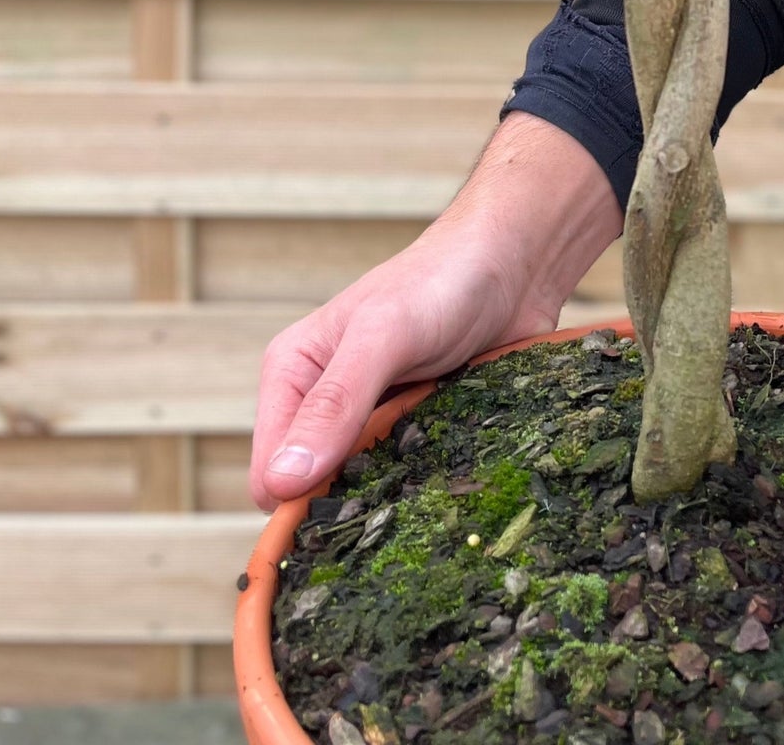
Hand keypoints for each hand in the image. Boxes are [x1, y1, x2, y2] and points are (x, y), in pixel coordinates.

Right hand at [248, 111, 621, 510]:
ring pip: (365, 493)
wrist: (514, 262)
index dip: (299, 506)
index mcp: (293, 375)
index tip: (349, 521)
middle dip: (351, 504)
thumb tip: (281, 481)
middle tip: (402, 495)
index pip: (270, 474)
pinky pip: (411, 480)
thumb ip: (335, 403)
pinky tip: (455, 469)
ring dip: (395, 496)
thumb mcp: (383, 336)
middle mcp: (325, 402)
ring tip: (433, 476)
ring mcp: (374, 419)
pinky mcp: (419, 428)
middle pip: (316, 492)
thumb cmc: (442, 282)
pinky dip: (428, 482)